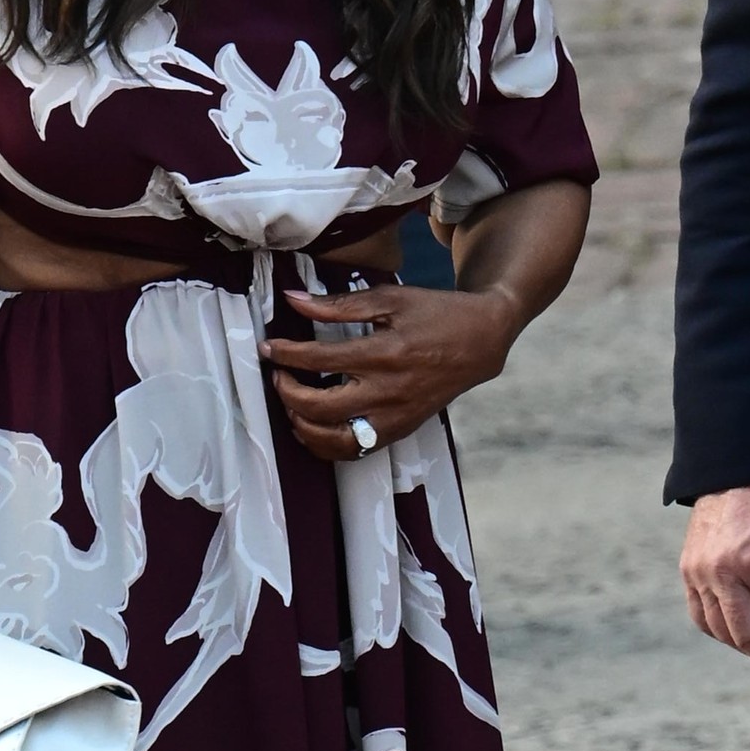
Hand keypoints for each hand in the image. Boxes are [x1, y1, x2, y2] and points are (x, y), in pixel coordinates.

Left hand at [263, 278, 519, 458]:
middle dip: (286, 392)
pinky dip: (324, 444)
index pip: (318, 359)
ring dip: (301, 425)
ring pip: (333, 440)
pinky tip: (312, 425)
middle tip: (279, 375)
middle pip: (318, 407)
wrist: (480, 343)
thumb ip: (338, 304)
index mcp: (384, 353)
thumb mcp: (390, 298)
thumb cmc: (435, 315)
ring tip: (291, 403)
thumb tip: (292, 300)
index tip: (269, 347)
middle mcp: (388, 392)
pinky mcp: (399, 431)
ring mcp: (394, 418)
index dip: (285, 354)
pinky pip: (353, 452)